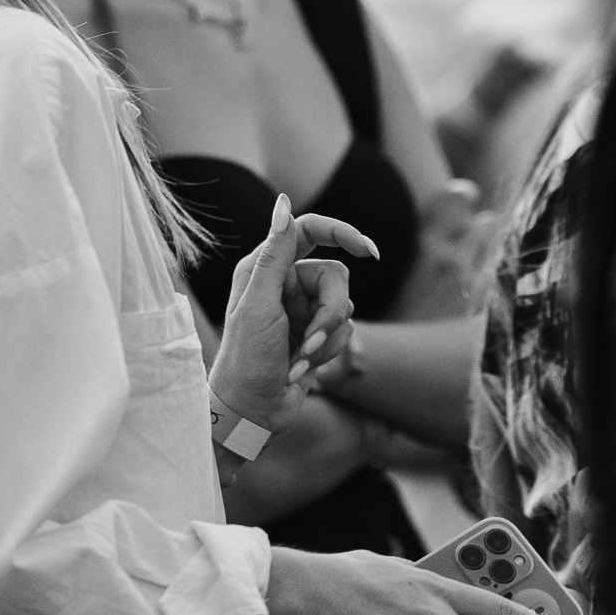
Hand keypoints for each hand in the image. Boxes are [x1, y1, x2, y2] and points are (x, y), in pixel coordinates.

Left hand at [210, 195, 376, 432]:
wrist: (251, 412)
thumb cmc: (246, 358)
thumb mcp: (259, 304)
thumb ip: (275, 254)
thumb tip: (283, 202)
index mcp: (266, 267)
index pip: (310, 230)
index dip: (343, 233)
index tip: (370, 251)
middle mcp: (286, 283)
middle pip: (336, 275)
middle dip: (330, 311)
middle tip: (311, 339)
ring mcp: (302, 308)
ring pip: (344, 304)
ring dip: (326, 336)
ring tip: (301, 358)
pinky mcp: (316, 333)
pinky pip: (344, 330)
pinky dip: (328, 350)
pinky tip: (302, 368)